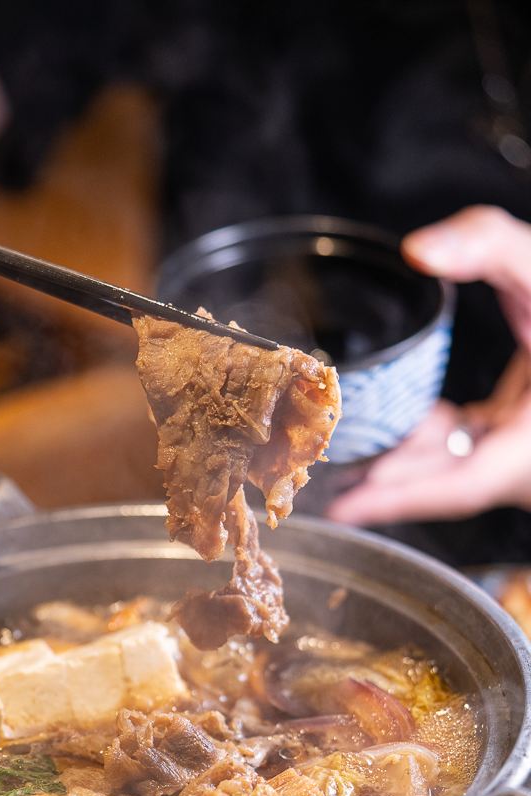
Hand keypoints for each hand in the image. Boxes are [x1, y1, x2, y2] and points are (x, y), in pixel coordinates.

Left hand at [327, 206, 530, 524]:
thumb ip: (487, 245)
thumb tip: (418, 250)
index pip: (463, 483)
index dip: (403, 499)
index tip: (351, 509)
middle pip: (448, 484)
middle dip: (386, 490)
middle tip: (325, 493)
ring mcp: (527, 451)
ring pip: (456, 470)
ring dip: (402, 469)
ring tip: (342, 470)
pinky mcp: (522, 437)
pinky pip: (468, 452)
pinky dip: (428, 447)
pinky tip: (389, 439)